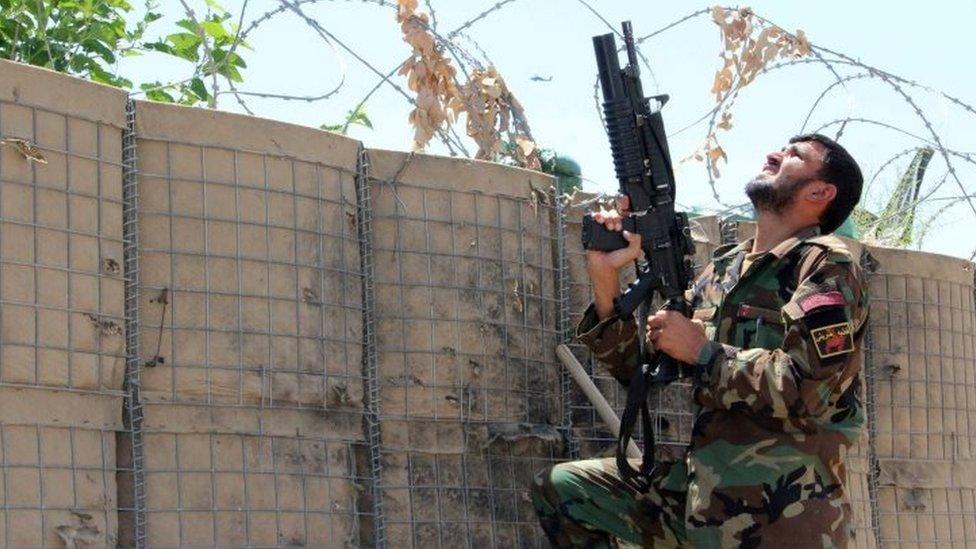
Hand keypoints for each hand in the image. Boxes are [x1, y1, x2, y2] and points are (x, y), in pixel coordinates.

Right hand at [586, 196, 642, 318]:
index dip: (624, 208)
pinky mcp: (593, 230)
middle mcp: (613, 227)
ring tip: (609, 228)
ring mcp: (603, 228)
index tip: (625, 203)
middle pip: (614, 212)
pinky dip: (596, 215)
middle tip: (617, 228)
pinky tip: (599, 221)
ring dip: (607, 217)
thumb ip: (636, 240)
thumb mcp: (633, 251)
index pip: (624, 215)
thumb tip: (628, 231)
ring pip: (605, 213)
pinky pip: (594, 217)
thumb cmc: (617, 261)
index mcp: (623, 230)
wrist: (604, 267)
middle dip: (616, 217)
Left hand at [646, 310, 708, 363]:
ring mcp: (662, 333)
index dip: (659, 319)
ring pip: (651, 333)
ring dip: (654, 336)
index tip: (660, 322)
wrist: (700, 349)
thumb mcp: (696, 322)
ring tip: (658, 339)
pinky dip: (657, 345)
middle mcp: (666, 322)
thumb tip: (686, 321)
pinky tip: (662, 346)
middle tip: (654, 329)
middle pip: (651, 321)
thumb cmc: (699, 337)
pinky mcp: (662, 343)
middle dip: (652, 325)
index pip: (659, 313)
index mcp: (674, 315)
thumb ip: (686, 320)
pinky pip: (655, 344)